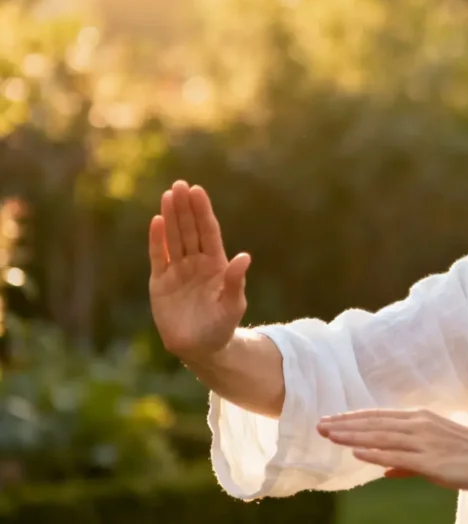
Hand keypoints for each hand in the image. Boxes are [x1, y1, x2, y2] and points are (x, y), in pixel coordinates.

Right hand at [148, 180, 250, 361]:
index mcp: (216, 264)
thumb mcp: (233, 304)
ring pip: (174, 238)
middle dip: (185, 207)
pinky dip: (157, 240)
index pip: (208, 232)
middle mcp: (196, 262)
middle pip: (190, 230)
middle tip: (180, 184)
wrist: (201, 348)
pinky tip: (156, 222)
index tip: (198, 191)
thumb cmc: (221, 325)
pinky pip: (158, 257)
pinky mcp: (160, 282)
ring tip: (168, 195)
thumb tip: (245, 257)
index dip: (203, 212)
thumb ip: (236, 281)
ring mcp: (177, 270)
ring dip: (171, 217)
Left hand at [317, 409, 467, 490]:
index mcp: (420, 419)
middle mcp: (419, 425)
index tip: (330, 420)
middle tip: (319, 425)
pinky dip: (376, 453)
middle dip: (345, 424)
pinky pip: (398, 455)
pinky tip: (357, 453)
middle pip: (375, 423)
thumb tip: (385, 469)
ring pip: (381, 436)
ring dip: (353, 435)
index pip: (378, 417)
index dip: (353, 419)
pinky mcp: (431, 460)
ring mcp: (424, 441)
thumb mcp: (435, 453)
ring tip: (330, 435)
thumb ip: (408, 461)